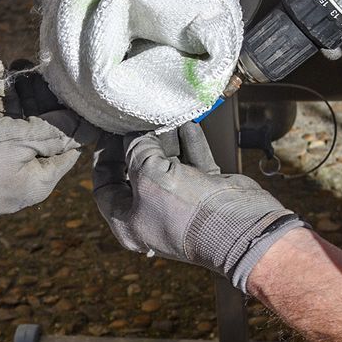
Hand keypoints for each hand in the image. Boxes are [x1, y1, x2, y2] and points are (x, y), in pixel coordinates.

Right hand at [0, 58, 82, 243]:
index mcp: (37, 177)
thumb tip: (89, 127)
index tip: (64, 83)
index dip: (67, 111)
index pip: (66, 141)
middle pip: (32, 123)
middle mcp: (15, 168)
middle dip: (26, 91)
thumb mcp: (16, 143)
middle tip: (21, 62)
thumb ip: (51, 131)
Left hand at [92, 123, 304, 291]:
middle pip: (138, 172)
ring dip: (168, 139)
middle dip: (141, 143)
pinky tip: (189, 123)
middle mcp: (152, 214)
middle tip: (139, 118)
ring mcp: (180, 203)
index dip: (104, 158)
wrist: (237, 226)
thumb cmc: (183, 210)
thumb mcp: (147, 175)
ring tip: (165, 114)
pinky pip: (193, 163)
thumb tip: (135, 136)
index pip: (105, 187)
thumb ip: (137, 151)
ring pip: (168, 164)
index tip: (107, 133)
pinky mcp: (204, 192)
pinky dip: (190, 143)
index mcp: (129, 222)